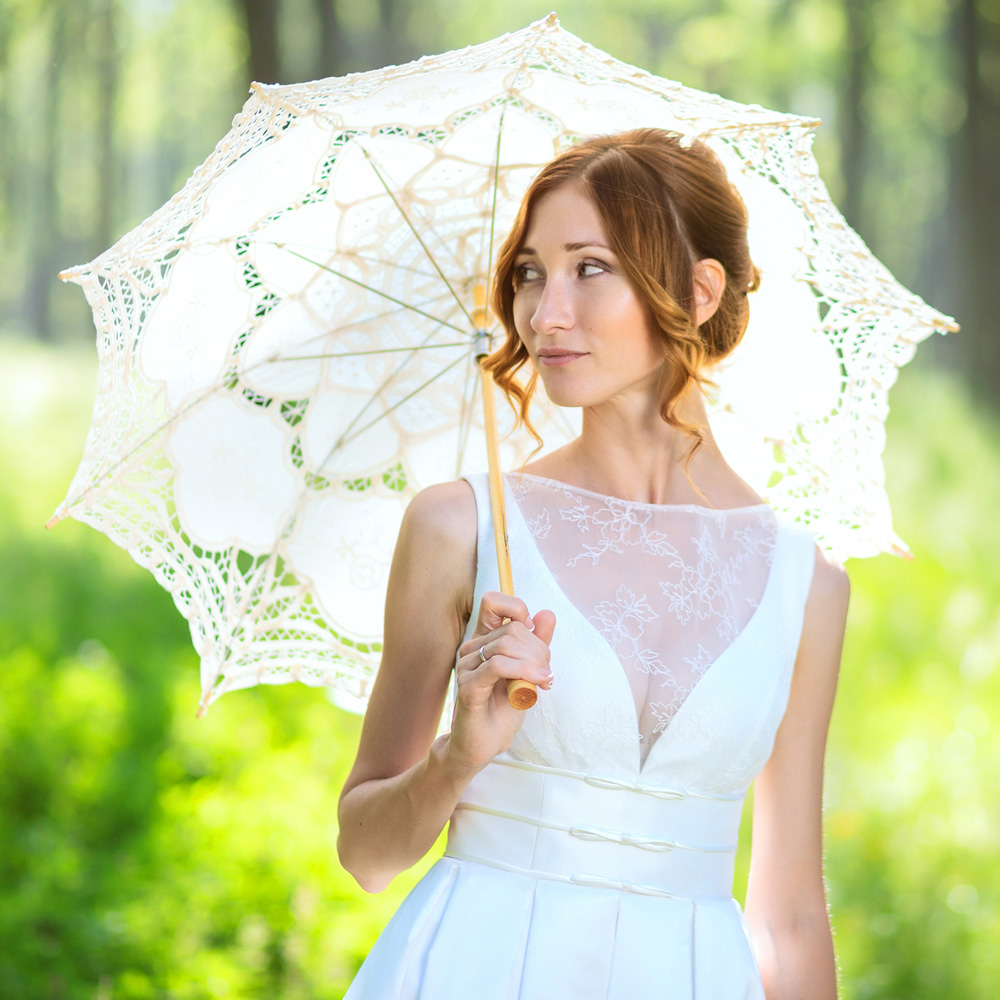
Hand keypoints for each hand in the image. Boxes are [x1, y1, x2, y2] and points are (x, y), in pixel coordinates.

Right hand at [447, 591, 555, 776]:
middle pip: (511, 629)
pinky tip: (537, 683)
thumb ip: (536, 644)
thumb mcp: (527, 673)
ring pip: (505, 645)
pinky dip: (523, 671)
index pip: (492, 602)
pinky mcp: (467, 687)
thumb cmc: (502, 710)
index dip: (517, 609)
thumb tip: (547, 613)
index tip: (534, 634)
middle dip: (538, 649)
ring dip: (534, 663)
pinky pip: (497, 666)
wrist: (483, 746)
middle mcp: (471, 650)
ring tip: (544, 681)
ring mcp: (466, 667)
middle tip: (547, 672)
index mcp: (483, 641)